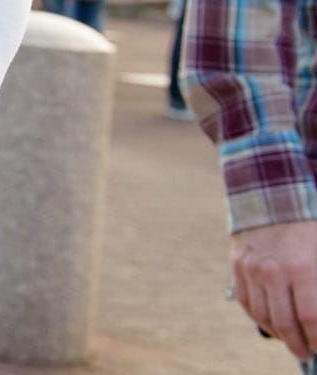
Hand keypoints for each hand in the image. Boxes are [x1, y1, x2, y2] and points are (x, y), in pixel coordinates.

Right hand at [231, 220, 316, 359]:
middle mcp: (272, 270)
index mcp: (302, 266)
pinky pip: (246, 302)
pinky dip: (259, 318)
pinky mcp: (236, 264)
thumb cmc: (310, 226)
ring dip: (279, 335)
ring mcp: (250, 267)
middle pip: (285, 323)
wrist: (273, 192)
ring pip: (263, 315)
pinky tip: (271, 324)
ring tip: (292, 341)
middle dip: (300, 344)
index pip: (310, 318)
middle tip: (308, 352)